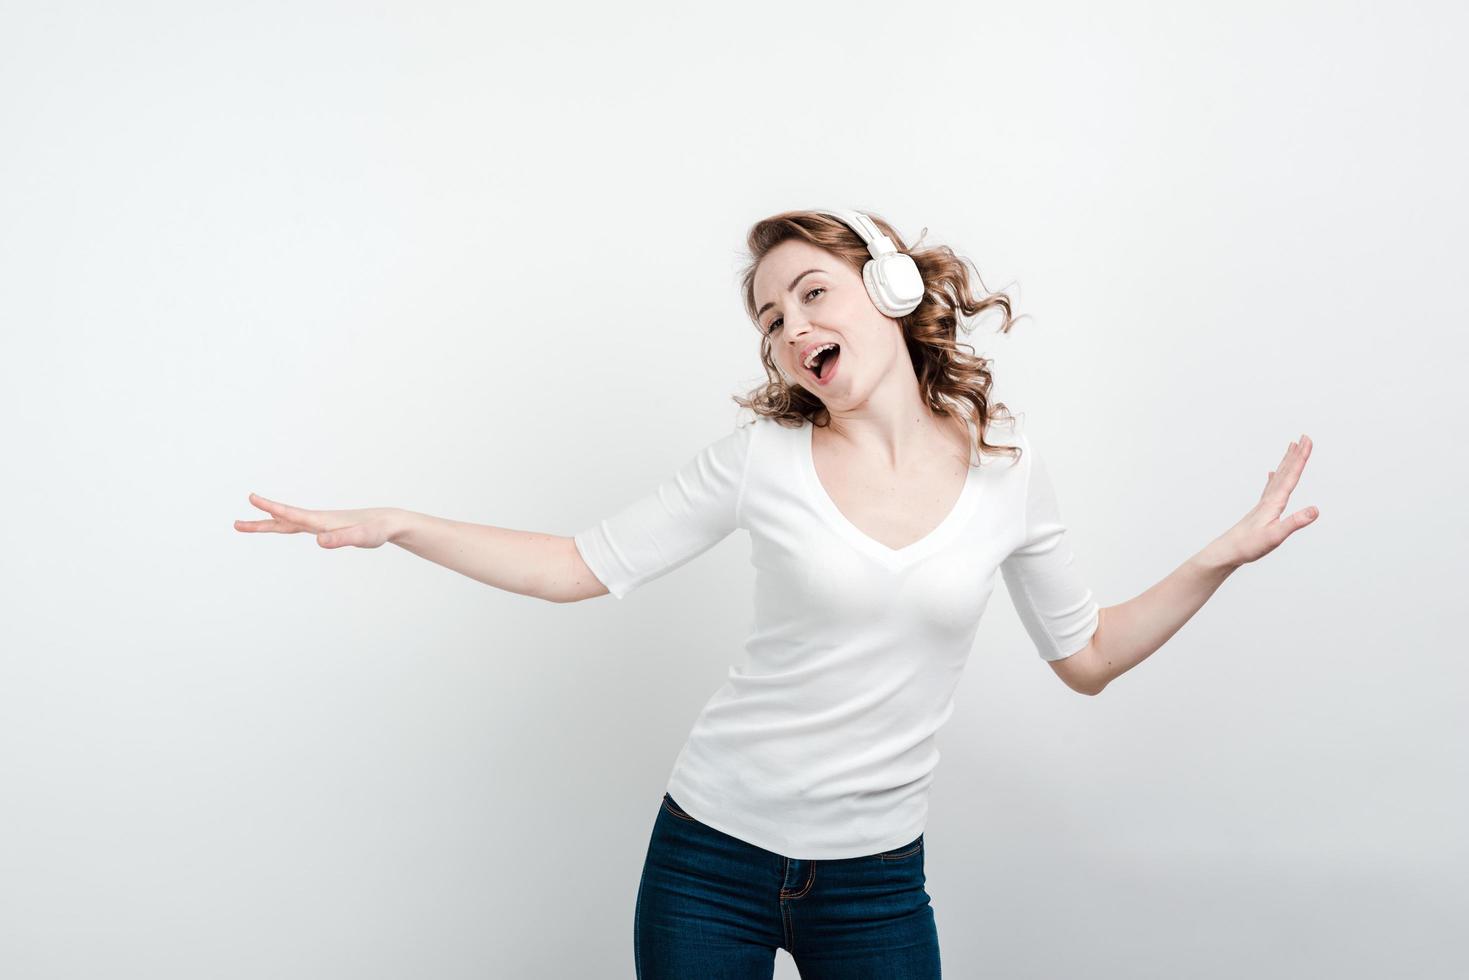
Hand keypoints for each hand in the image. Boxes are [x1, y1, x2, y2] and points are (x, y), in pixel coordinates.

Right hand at [234, 494, 402, 548]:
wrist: (388, 522)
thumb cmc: (376, 530)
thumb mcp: (360, 538)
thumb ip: (341, 539)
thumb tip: (319, 542)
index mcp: (322, 521)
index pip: (291, 514)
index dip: (271, 507)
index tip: (252, 497)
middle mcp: (318, 520)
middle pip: (283, 521)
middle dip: (259, 523)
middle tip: (236, 524)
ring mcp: (320, 524)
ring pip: (288, 523)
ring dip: (268, 523)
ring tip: (247, 524)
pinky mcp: (326, 528)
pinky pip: (298, 525)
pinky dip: (283, 524)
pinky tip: (279, 524)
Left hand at [1215, 434, 1318, 566]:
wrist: (1227, 551)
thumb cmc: (1249, 546)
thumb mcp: (1276, 536)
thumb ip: (1295, 522)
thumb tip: (1316, 510)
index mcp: (1274, 503)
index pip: (1291, 476)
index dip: (1301, 458)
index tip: (1307, 441)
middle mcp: (1269, 499)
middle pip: (1285, 472)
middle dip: (1296, 454)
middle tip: (1304, 437)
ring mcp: (1263, 504)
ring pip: (1278, 477)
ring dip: (1286, 462)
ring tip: (1291, 447)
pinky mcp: (1260, 510)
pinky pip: (1269, 488)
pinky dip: (1273, 478)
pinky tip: (1271, 473)